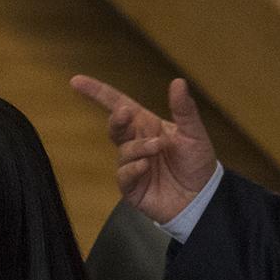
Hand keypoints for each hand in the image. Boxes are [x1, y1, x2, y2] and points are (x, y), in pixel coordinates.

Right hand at [69, 74, 217, 222]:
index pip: (118, 104)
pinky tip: (146, 166)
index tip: (76, 81)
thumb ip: (184, 109)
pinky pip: (124, 175)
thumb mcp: (194, 133)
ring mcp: (131, 165)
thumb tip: (178, 81)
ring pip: (123, 151)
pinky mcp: (131, 187)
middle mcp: (136, 143)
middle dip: (116, 120)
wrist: (202, 197)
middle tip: (125, 114)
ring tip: (158, 148)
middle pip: (115, 127)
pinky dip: (133, 168)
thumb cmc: (197, 163)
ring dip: (139, 147)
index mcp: (147, 125)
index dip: (97, 93)